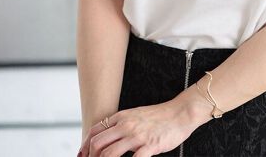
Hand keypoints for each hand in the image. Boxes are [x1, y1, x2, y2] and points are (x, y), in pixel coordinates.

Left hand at [78, 98, 198, 156]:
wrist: (180, 112)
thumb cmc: (161, 116)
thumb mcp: (137, 114)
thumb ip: (122, 124)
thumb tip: (109, 136)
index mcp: (122, 117)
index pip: (95, 131)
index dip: (85, 147)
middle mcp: (126, 125)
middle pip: (98, 144)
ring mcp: (137, 136)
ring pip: (109, 154)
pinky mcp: (149, 145)